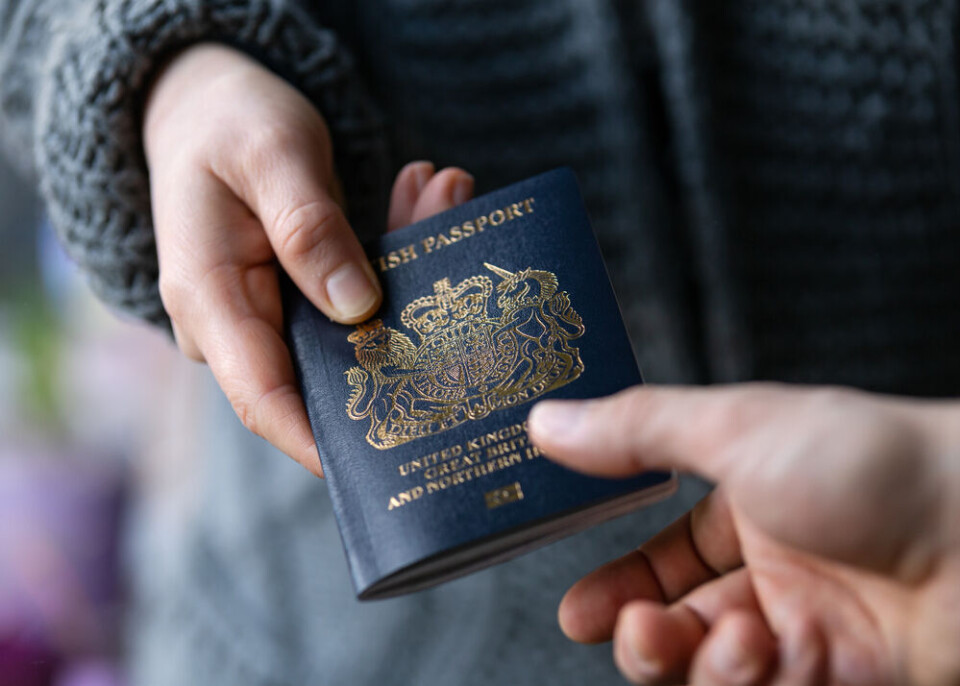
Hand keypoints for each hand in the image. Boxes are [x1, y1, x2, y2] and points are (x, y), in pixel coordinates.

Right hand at [143, 44, 472, 475]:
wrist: (200, 103)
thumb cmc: (226, 120)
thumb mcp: (270, 156)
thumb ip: (308, 230)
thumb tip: (357, 309)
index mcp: (208, 298)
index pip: (264, 398)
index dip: (323, 439)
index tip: (392, 458)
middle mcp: (235, 321)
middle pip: (326, 364)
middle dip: (400, 336)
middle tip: (461, 267)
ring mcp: (268, 313)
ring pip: (351, 328)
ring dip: (407, 274)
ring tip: (447, 192)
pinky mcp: (296, 296)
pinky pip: (353, 297)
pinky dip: (394, 255)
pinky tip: (429, 196)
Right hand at [528, 384, 959, 685]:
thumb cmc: (868, 462)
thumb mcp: (733, 430)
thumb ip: (636, 431)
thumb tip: (548, 423)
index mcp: (751, 504)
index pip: (667, 558)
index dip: (619, 585)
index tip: (576, 611)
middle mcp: (776, 571)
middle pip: (679, 624)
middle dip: (642, 636)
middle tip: (628, 630)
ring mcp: (807, 630)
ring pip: (709, 670)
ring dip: (692, 660)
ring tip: (717, 636)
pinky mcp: (837, 678)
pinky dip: (738, 683)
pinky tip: (755, 651)